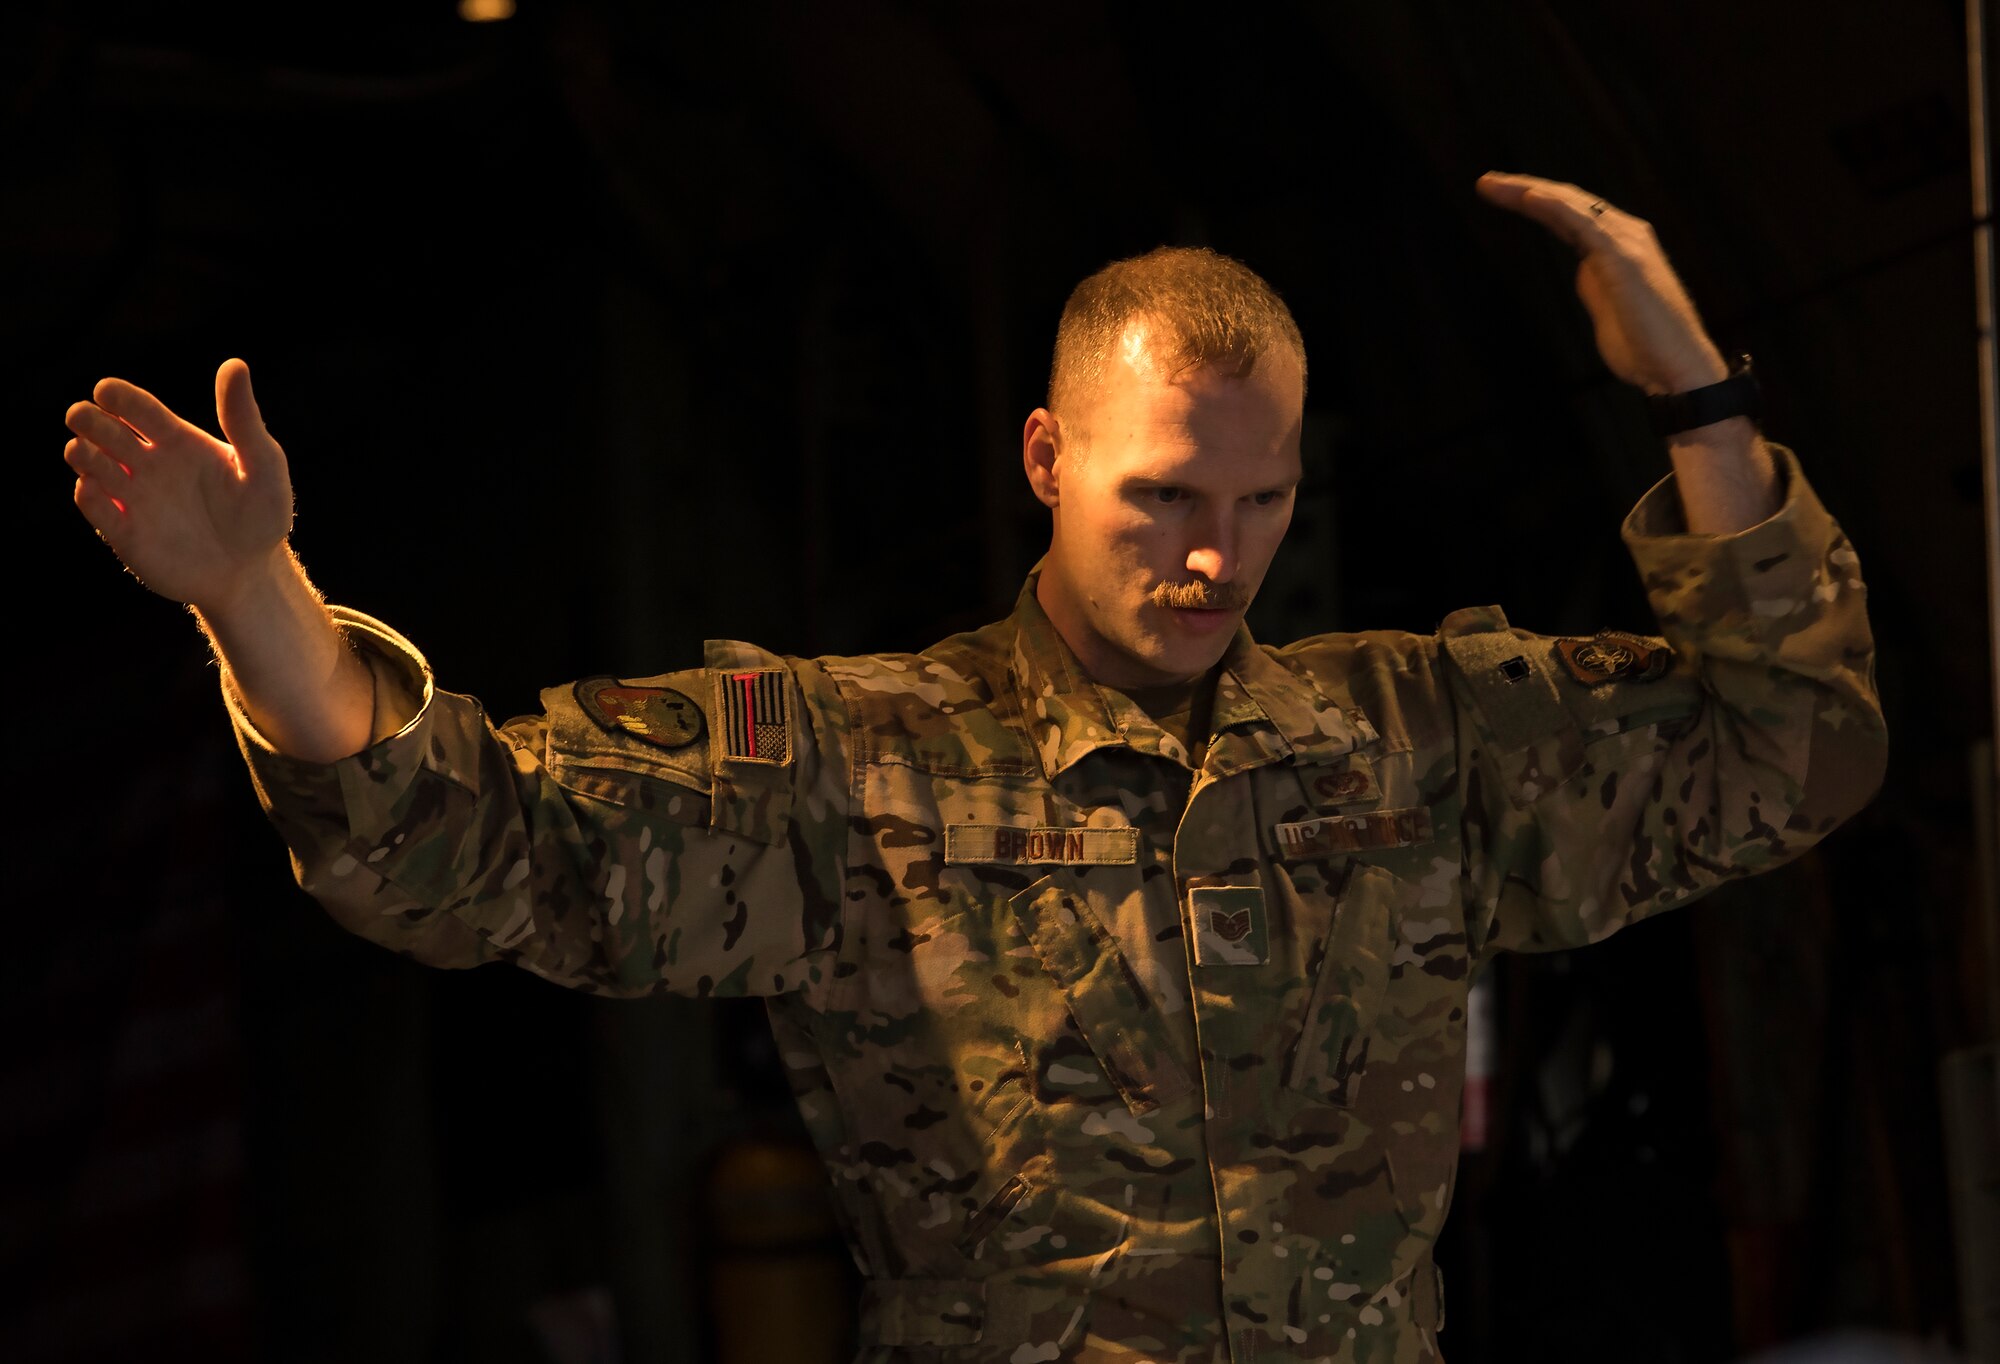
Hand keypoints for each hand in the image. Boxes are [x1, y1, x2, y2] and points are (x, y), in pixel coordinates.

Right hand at [65, 358, 294, 609]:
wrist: (250, 573)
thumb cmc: (261, 515)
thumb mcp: (262, 465)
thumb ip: (243, 419)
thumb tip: (235, 364)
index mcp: (177, 439)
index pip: (136, 407)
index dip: (117, 395)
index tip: (106, 391)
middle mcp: (147, 463)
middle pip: (103, 430)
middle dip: (89, 420)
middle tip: (85, 419)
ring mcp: (132, 496)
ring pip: (90, 464)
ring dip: (83, 455)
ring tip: (87, 453)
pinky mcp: (124, 532)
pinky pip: (95, 508)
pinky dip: (88, 497)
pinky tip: (94, 490)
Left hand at [1475, 171, 1728, 394]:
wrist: (1676, 369)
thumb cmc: (1644, 345)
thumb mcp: (1609, 305)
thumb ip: (1594, 283)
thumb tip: (1582, 271)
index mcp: (1615, 246)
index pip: (1569, 213)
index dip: (1533, 200)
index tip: (1497, 194)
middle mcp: (1623, 235)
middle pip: (1567, 202)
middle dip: (1524, 189)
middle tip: (1485, 182)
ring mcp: (1625, 244)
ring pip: (1572, 206)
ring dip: (1531, 192)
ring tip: (1495, 184)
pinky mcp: (1624, 260)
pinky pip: (1585, 226)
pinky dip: (1557, 209)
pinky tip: (1531, 198)